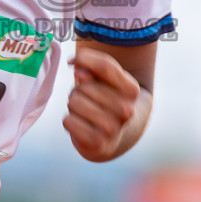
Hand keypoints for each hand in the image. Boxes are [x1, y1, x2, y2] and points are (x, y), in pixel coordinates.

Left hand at [63, 45, 145, 161]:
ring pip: (74, 102)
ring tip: (84, 111)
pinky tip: (80, 124)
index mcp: (132, 90)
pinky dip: (69, 121)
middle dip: (79, 90)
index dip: (83, 58)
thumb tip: (79, 70)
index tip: (73, 61)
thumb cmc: (105, 101)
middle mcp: (126, 110)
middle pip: (84, 85)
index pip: (105, 65)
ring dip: (73, 105)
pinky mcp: (97, 143)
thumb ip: (92, 69)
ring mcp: (113, 128)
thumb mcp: (104, 81)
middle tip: (87, 99)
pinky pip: (68, 121)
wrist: (112, 138)